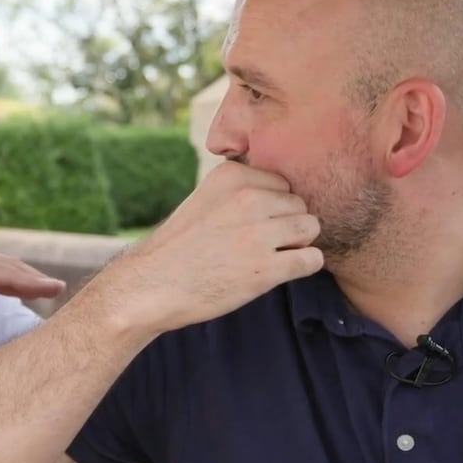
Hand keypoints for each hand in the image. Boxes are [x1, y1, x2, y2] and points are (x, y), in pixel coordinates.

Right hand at [0, 243, 65, 327]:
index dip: (15, 282)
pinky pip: (5, 275)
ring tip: (57, 289)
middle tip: (54, 288)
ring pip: (11, 270)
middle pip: (7, 268)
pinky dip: (27, 282)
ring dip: (36, 280)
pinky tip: (43, 289)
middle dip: (31, 279)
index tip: (34, 291)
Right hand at [98, 161, 322, 335]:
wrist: (150, 286)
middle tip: (258, 245)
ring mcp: (257, 233)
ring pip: (310, 228)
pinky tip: (279, 272)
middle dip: (287, 224)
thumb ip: (240, 190)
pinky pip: (312, 259)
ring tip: (269, 257)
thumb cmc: (179, 247)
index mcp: (231, 176)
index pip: (283, 182)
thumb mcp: (204, 200)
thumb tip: (287, 192)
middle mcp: (247, 199)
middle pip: (300, 204)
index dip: (273, 206)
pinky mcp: (266, 268)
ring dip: (297, 244)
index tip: (250, 224)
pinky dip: (303, 267)